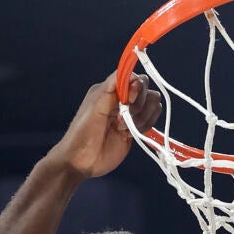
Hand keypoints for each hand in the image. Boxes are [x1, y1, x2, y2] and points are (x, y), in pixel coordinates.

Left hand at [47, 73, 162, 179]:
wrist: (82, 161)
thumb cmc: (83, 133)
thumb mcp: (95, 107)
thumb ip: (112, 89)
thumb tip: (130, 72)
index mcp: (109, 90)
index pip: (133, 77)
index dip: (136, 87)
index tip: (130, 99)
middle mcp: (121, 99)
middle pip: (146, 90)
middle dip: (140, 104)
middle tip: (122, 119)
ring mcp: (129, 114)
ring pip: (152, 104)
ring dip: (143, 116)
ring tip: (124, 128)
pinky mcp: (135, 128)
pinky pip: (151, 119)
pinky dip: (147, 124)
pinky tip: (132, 133)